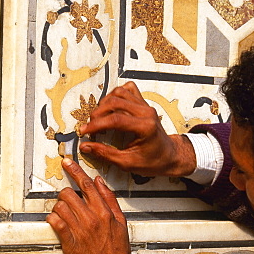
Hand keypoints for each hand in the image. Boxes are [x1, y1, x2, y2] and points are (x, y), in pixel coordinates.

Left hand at [47, 157, 146, 253]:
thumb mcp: (121, 222)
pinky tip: (57, 222)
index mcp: (104, 211)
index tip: (66, 163)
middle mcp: (90, 218)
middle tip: (67, 201)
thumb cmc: (117, 252)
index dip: (75, 170)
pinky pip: (55, 222)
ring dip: (59, 207)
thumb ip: (110, 200)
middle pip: (69, 193)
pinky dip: (53, 219)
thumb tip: (99, 182)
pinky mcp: (68, 242)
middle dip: (65, 194)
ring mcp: (78, 230)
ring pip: (60, 206)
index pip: (86, 184)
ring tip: (64, 215)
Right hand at [79, 82, 195, 177]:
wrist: (169, 156)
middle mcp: (146, 112)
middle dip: (97, 114)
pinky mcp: (143, 103)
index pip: (116, 119)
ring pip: (120, 93)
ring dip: (104, 104)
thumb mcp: (128, 163)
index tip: (85, 131)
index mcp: (145, 127)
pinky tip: (111, 107)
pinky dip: (116, 95)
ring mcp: (145, 106)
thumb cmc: (153, 161)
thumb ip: (105, 154)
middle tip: (90, 127)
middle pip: (115, 102)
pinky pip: (127, 90)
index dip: (96, 125)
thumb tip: (86, 146)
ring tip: (99, 118)